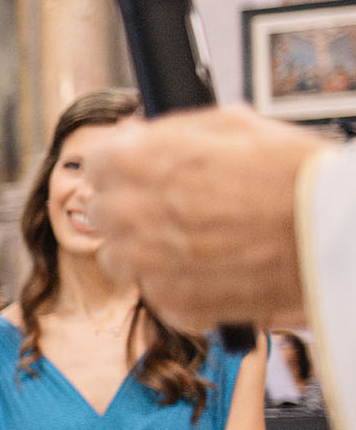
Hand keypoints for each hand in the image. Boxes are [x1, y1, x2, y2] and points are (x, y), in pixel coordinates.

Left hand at [88, 109, 327, 330]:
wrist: (336, 233)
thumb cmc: (293, 174)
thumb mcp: (232, 125)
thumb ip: (170, 132)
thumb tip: (134, 135)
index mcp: (136, 161)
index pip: (97, 163)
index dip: (122, 167)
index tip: (140, 174)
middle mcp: (129, 213)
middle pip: (101, 212)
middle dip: (130, 208)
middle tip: (174, 209)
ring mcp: (146, 264)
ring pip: (118, 258)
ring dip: (144, 251)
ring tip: (194, 242)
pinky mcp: (172, 304)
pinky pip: (157, 294)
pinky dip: (177, 286)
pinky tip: (213, 270)